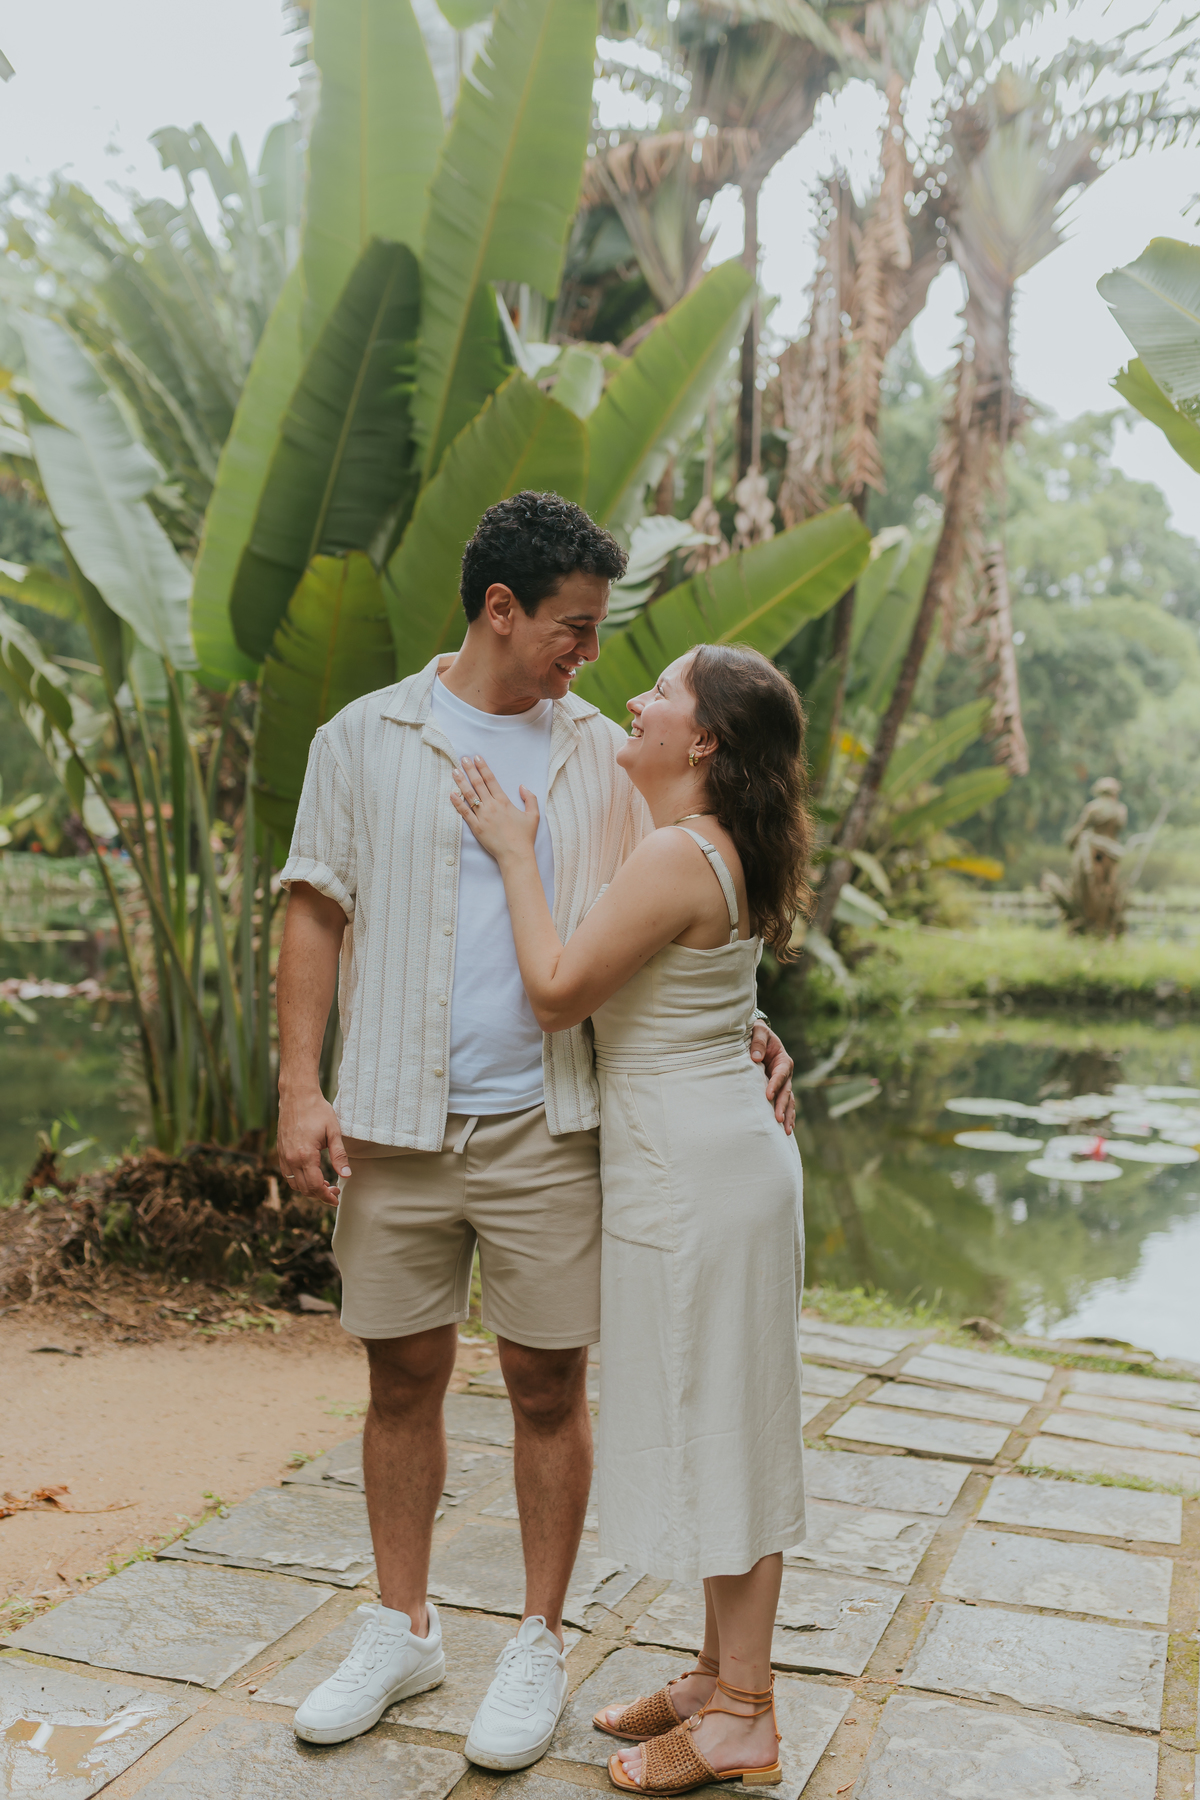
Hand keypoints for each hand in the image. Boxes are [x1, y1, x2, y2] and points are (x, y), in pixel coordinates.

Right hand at [277, 1089, 349, 1204]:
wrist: (297, 1096)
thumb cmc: (317, 1111)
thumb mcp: (334, 1132)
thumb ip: (339, 1156)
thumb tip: (346, 1175)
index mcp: (305, 1155)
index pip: (314, 1186)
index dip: (326, 1196)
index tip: (336, 1198)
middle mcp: (291, 1159)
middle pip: (304, 1189)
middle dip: (319, 1194)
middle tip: (334, 1190)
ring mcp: (283, 1156)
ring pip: (294, 1184)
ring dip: (308, 1188)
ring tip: (324, 1183)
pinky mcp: (280, 1152)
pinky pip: (287, 1174)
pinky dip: (299, 1180)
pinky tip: (311, 1174)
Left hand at [451, 756, 539, 862]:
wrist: (515, 855)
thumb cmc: (525, 837)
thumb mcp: (533, 815)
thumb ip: (530, 798)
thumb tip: (522, 786)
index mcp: (504, 801)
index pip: (491, 780)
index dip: (483, 767)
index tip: (477, 758)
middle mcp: (491, 806)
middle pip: (478, 784)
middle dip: (470, 770)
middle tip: (463, 759)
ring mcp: (482, 816)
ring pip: (469, 795)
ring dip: (461, 782)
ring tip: (455, 771)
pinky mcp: (476, 827)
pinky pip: (464, 812)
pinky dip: (457, 803)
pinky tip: (451, 793)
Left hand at [751, 1024, 795, 1134]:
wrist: (758, 1037)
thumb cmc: (757, 1033)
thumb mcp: (759, 1031)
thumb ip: (758, 1041)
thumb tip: (756, 1058)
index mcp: (783, 1060)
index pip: (781, 1074)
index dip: (775, 1084)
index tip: (768, 1095)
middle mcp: (786, 1074)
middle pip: (786, 1092)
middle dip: (782, 1106)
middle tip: (778, 1119)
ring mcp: (783, 1083)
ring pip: (788, 1101)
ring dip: (787, 1115)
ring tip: (785, 1131)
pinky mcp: (777, 1089)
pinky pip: (784, 1104)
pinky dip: (786, 1115)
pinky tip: (786, 1129)